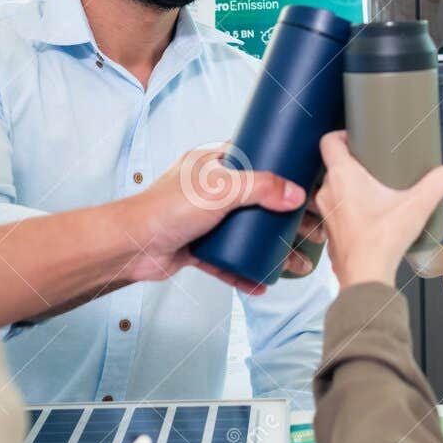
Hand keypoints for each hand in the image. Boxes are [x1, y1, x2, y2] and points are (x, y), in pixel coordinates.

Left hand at [114, 145, 308, 293]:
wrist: (130, 247)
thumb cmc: (163, 209)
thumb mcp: (219, 189)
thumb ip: (259, 187)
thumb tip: (293, 194)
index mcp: (213, 164)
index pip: (257, 161)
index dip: (284, 173)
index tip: (309, 186)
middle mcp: (211, 190)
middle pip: (259, 202)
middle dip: (287, 220)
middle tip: (312, 231)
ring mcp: (205, 220)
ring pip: (248, 234)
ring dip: (272, 250)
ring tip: (297, 263)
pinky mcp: (198, 247)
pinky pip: (229, 260)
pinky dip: (247, 272)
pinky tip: (263, 282)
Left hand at [315, 130, 442, 287]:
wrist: (366, 277)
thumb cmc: (381, 240)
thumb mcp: (417, 206)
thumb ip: (438, 183)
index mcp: (342, 176)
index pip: (329, 141)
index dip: (342, 135)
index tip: (358, 138)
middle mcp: (328, 192)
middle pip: (334, 166)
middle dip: (354, 165)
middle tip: (375, 166)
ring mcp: (326, 214)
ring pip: (335, 191)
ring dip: (351, 190)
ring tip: (374, 193)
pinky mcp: (330, 234)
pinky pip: (337, 214)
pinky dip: (350, 212)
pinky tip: (370, 219)